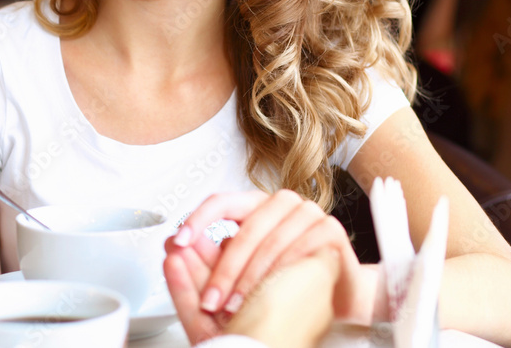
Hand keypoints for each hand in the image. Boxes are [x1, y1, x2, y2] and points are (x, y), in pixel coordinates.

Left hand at [168, 190, 373, 324]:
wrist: (337, 297)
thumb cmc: (288, 281)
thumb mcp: (241, 271)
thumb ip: (210, 257)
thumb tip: (173, 244)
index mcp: (256, 205)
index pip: (221, 202)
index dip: (197, 221)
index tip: (179, 242)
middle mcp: (281, 203)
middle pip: (244, 230)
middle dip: (224, 271)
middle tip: (210, 300)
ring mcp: (308, 212)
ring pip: (270, 243)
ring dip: (250, 280)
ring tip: (236, 306)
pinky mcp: (329, 230)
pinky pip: (299, 251)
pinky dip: (280, 276)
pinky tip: (269, 294)